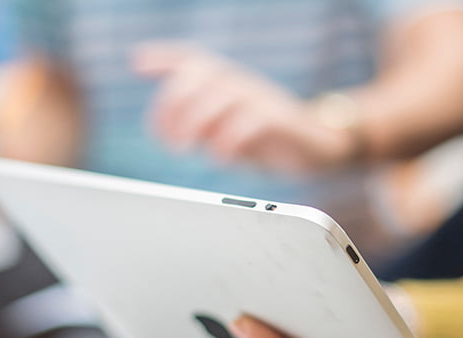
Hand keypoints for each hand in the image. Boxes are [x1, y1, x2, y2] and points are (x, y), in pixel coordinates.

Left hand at [131, 43, 359, 175]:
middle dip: (174, 100)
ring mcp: (264, 98)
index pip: (193, 59)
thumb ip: (202, 127)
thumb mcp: (229, 132)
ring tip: (184, 147)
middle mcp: (244, 84)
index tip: (138, 64)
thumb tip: (173, 130)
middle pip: (201, 72)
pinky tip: (221, 156)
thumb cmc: (272, 139)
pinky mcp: (283, 119)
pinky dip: (230, 137)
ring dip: (196, 118)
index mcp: (229, 83)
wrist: (324, 145)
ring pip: (223, 91)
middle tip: (166, 138)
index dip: (165, 57)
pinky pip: (253, 119)